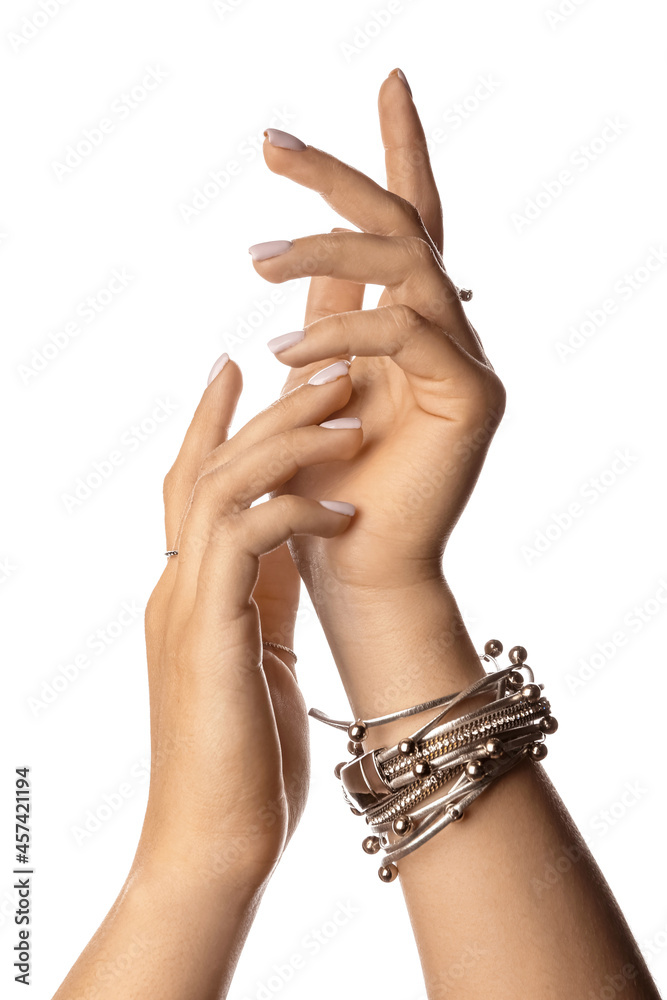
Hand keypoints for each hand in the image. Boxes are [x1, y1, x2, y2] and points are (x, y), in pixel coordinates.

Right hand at [136, 357, 360, 881]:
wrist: (213, 843)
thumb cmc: (242, 757)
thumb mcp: (256, 655)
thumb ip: (260, 594)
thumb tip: (291, 539)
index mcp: (190, 591)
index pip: (191, 486)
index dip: (211, 422)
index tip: (237, 367)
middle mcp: (175, 587)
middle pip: (206, 470)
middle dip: (263, 412)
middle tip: (319, 363)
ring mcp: (185, 610)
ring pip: (221, 489)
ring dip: (284, 441)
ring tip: (345, 408)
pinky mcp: (209, 637)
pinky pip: (245, 544)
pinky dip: (293, 511)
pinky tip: (344, 507)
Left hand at [253, 72, 504, 595]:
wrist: (348, 565)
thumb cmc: (321, 483)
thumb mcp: (312, 381)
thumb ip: (322, 318)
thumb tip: (296, 261)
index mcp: (409, 325)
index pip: (411, 223)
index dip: (400, 151)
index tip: (388, 82)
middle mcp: (445, 334)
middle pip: (405, 225)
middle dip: (340, 177)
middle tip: (271, 144)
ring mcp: (466, 363)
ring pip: (407, 266)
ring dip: (326, 251)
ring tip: (257, 261)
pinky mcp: (473, 398)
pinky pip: (409, 333)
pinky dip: (344, 337)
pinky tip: (286, 358)